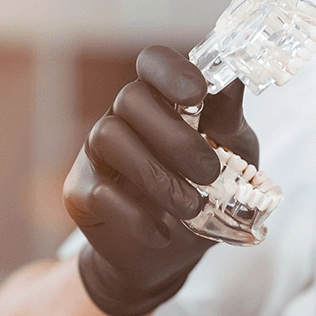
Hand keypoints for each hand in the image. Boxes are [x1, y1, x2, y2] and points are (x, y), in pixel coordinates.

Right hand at [64, 46, 259, 315]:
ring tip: (192, 208)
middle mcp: (123, 118)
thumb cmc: (209, 191)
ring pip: (108, 138)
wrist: (176, 253)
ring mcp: (96, 154)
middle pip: (130, 98)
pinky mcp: (81, 192)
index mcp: (163, 102)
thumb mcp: (234, 156)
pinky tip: (164, 232)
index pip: (153, 62)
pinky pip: (100, 193)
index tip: (198, 94)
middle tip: (210, 174)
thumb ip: (229, 123)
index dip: (171, 70)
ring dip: (158, 178)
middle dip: (176, 138)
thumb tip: (233, 82)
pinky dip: (138, 217)